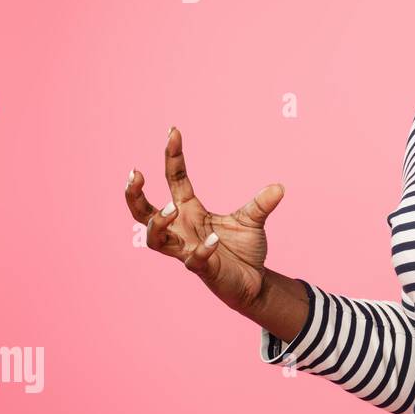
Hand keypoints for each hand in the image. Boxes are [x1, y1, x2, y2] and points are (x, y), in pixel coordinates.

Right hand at [124, 126, 285, 315]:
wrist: (253, 282)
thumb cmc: (242, 250)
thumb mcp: (252, 220)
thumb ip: (261, 203)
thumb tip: (280, 187)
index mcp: (191, 211)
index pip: (174, 180)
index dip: (172, 157)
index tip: (172, 131)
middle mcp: (181, 230)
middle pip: (143, 212)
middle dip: (134, 195)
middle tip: (135, 174)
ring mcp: (186, 250)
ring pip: (155, 239)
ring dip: (159, 222)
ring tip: (172, 207)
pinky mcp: (201, 269)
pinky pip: (193, 260)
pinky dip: (202, 250)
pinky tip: (214, 240)